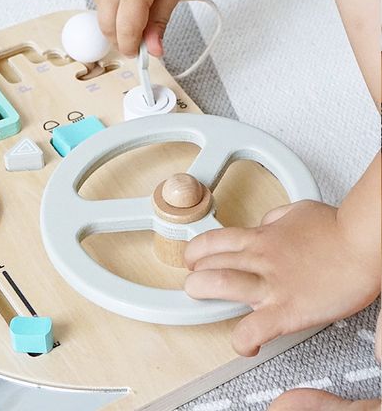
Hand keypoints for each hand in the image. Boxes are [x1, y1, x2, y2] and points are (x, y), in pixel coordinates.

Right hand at [87, 0, 185, 56]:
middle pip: (107, 28)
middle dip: (121, 40)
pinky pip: (98, 2)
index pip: (125, 30)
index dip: (131, 47)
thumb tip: (154, 52)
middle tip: (138, 38)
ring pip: (101, 16)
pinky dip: (111, 5)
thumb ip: (159, 24)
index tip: (139, 54)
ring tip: (135, 3)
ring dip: (116, 21)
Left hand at [184, 200, 380, 355]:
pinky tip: (244, 345)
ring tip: (202, 299)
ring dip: (201, 292)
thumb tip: (264, 224)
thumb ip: (274, 219)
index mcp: (260, 237)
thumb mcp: (296, 211)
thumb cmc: (337, 227)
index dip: (194, 251)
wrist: (363, 242)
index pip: (211, 241)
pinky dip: (243, 341)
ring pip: (219, 285)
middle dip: (194, 274)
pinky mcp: (288, 310)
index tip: (193, 260)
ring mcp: (271, 284)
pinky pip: (254, 330)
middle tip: (195, 282)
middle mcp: (259, 258)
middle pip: (207, 263)